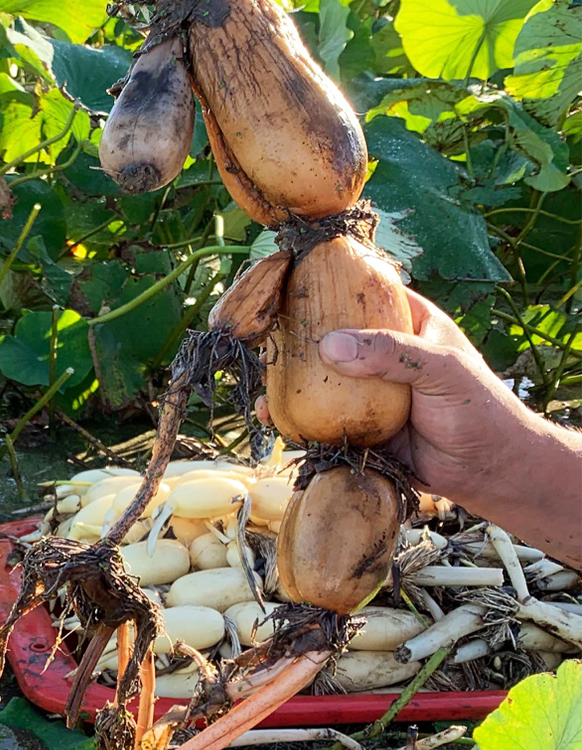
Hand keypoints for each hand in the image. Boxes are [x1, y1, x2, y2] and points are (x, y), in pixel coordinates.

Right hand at [261, 287, 580, 565]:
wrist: (489, 471)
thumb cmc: (479, 409)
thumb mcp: (441, 369)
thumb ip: (390, 353)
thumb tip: (329, 345)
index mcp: (405, 323)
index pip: (361, 290)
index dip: (326, 281)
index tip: (288, 277)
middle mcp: (378, 352)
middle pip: (327, 333)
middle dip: (292, 334)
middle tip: (260, 334)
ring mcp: (364, 390)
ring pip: (316, 378)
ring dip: (286, 379)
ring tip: (260, 380)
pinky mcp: (356, 425)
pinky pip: (317, 419)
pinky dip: (293, 419)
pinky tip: (272, 418)